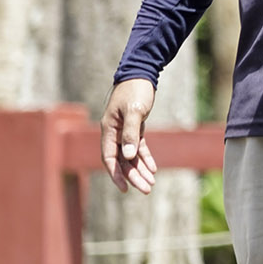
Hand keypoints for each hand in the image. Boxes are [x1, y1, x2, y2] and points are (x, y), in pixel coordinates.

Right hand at [100, 78, 158, 194]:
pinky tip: (153, 168)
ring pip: (130, 156)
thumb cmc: (136, 90)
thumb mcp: (135, 111)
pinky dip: (145, 157)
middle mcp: (114, 133)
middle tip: (146, 189)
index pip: (109, 158)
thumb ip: (131, 133)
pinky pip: (138, 147)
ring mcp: (123, 131)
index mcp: (109, 130)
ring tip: (151, 183)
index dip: (116, 174)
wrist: (141, 74)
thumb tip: (127, 156)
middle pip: (122, 160)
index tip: (125, 188)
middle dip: (133, 176)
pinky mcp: (134, 127)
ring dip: (140, 169)